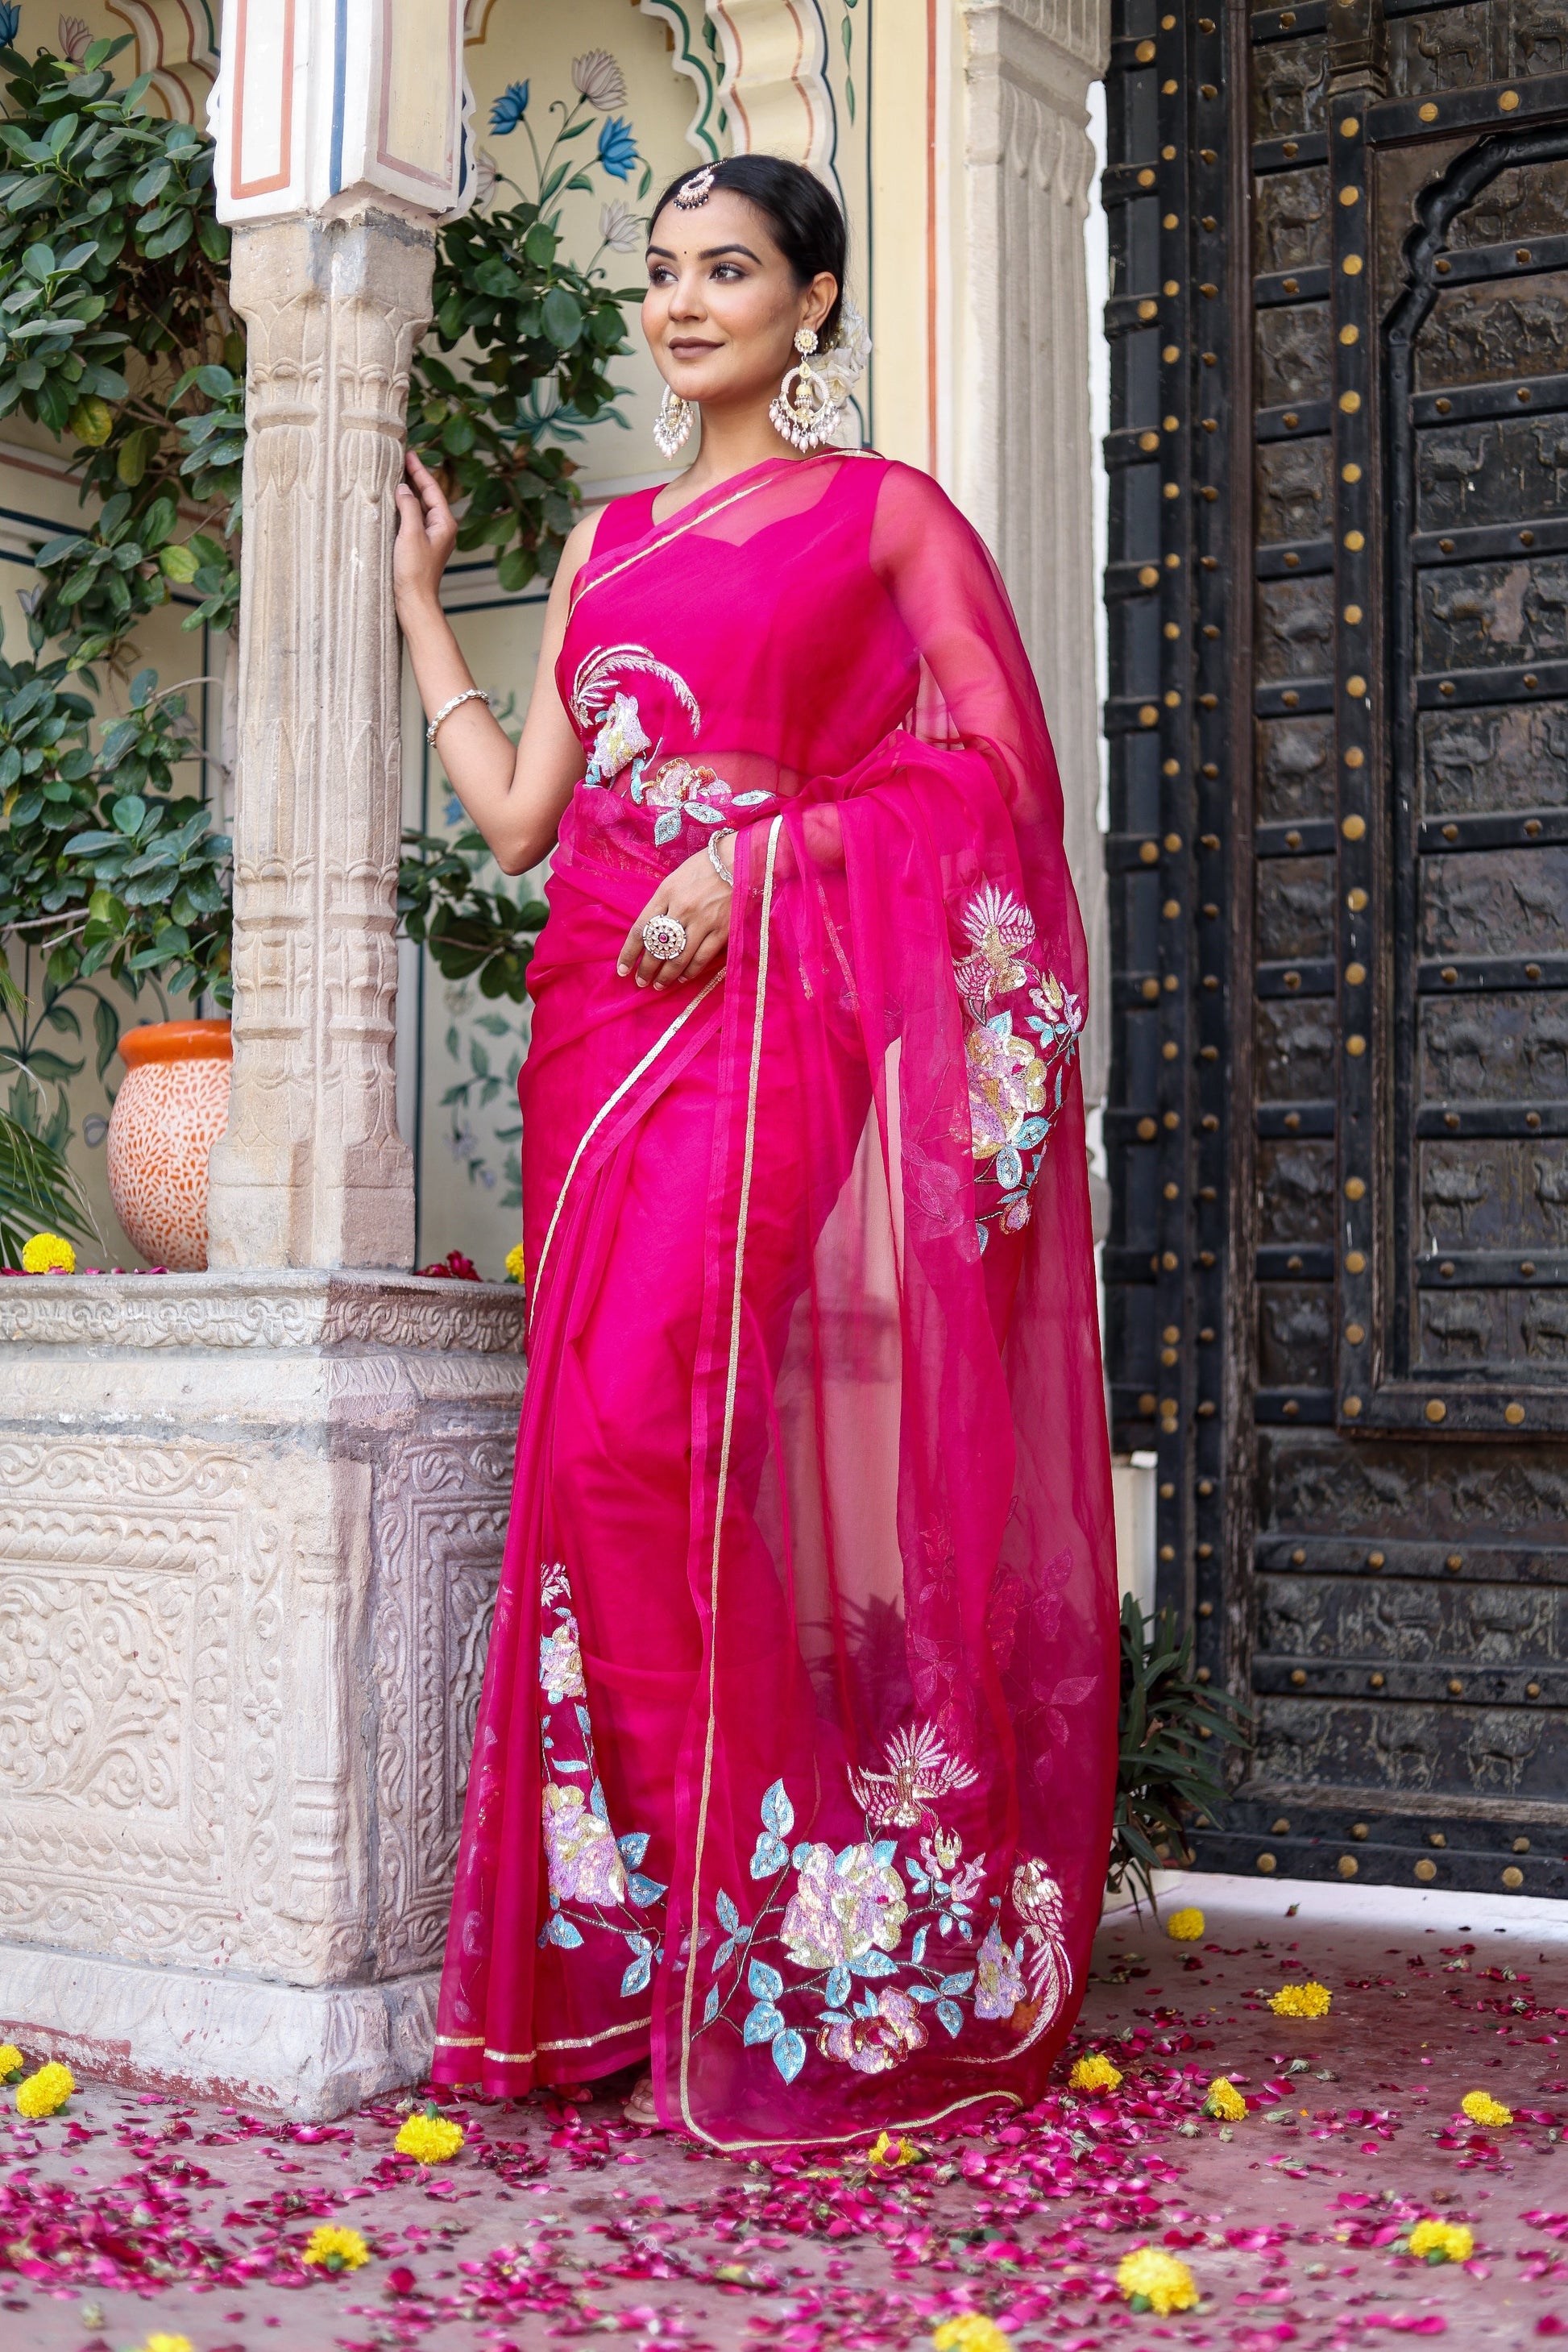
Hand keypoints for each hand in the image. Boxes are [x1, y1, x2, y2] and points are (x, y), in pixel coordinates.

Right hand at [394, 450, 457, 613]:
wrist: (414, 601)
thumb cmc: (415, 572)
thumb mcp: (411, 534)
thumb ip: (409, 507)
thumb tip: (403, 488)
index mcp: (445, 522)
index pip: (432, 488)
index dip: (419, 470)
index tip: (409, 453)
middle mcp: (441, 528)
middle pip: (427, 495)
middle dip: (414, 477)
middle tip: (399, 458)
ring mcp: (430, 537)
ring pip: (419, 507)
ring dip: (408, 491)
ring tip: (394, 473)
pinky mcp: (419, 545)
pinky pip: (412, 519)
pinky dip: (403, 507)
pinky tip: (392, 501)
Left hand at [618, 840, 733, 990]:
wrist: (742, 860)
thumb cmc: (706, 866)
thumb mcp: (676, 877)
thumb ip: (663, 902)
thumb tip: (651, 929)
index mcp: (666, 893)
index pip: (640, 929)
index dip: (628, 953)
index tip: (622, 969)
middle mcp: (681, 909)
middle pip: (657, 948)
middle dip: (646, 969)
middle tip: (640, 982)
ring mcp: (703, 922)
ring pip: (678, 958)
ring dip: (666, 976)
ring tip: (659, 985)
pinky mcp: (722, 931)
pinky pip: (701, 958)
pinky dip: (690, 971)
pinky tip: (683, 978)